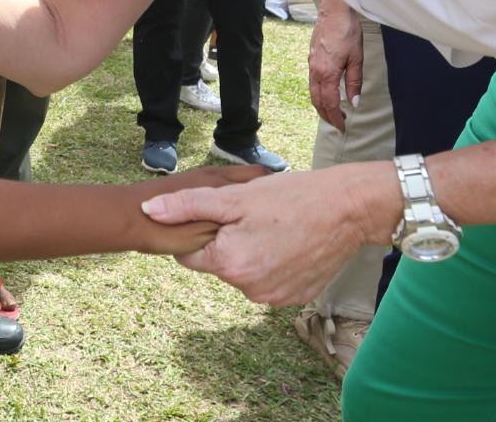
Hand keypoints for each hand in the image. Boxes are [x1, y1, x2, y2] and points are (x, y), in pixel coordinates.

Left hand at [140, 162, 394, 304]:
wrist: (348, 209)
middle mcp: (249, 290)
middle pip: (217, 264)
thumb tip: (148, 212)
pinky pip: (267, 280)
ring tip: (270, 226)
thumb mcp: (233, 197)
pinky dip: (270, 262)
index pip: (188, 254)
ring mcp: (274, 298)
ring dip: (248, 252)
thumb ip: (186, 207)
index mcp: (229, 265)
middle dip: (224, 241)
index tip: (217, 215)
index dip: (197, 231)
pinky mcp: (294, 298)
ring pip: (242, 272)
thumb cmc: (290, 197)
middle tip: (249, 216)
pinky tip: (286, 241)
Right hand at [307, 0, 362, 130]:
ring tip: (332, 113)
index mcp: (327, 73)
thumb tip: (354, 102)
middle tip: (338, 125)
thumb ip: (354, 82)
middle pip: (317, 101)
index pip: (329, 103)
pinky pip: (312, 83)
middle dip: (326, 115)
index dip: (336, 118)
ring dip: (321, 106)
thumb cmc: (347, 32)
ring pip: (312, 93)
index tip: (343, 127)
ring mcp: (311, 66)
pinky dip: (318, 94)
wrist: (333, 13)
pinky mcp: (311, 60)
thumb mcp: (357, 59)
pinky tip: (326, 95)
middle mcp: (315, 72)